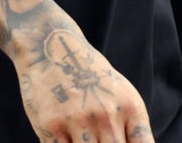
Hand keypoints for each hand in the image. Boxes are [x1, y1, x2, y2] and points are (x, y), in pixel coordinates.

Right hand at [13, 23, 153, 142]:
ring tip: (87, 140)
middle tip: (103, 141)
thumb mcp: (120, 93)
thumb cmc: (91, 76)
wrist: (53, 48)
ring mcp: (78, 122)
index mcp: (129, 107)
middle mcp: (107, 115)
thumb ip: (130, 126)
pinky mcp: (51, 126)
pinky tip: (69, 141)